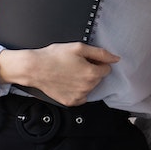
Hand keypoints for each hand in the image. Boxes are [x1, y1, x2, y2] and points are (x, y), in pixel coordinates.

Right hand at [0, 42, 118, 106]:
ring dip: (84, 80)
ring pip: (90, 87)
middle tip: (75, 64)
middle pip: (98, 78)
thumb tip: (116, 58)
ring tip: (69, 73)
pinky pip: (81, 96)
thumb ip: (100, 53)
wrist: (34, 68)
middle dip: (91, 71)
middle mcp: (87, 87)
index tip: (86, 60)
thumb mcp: (79, 48)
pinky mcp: (71, 102)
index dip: (97, 62)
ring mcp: (79, 96)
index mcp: (92, 73)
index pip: (106, 69)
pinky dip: (77, 90)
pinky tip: (67, 82)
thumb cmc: (54, 56)